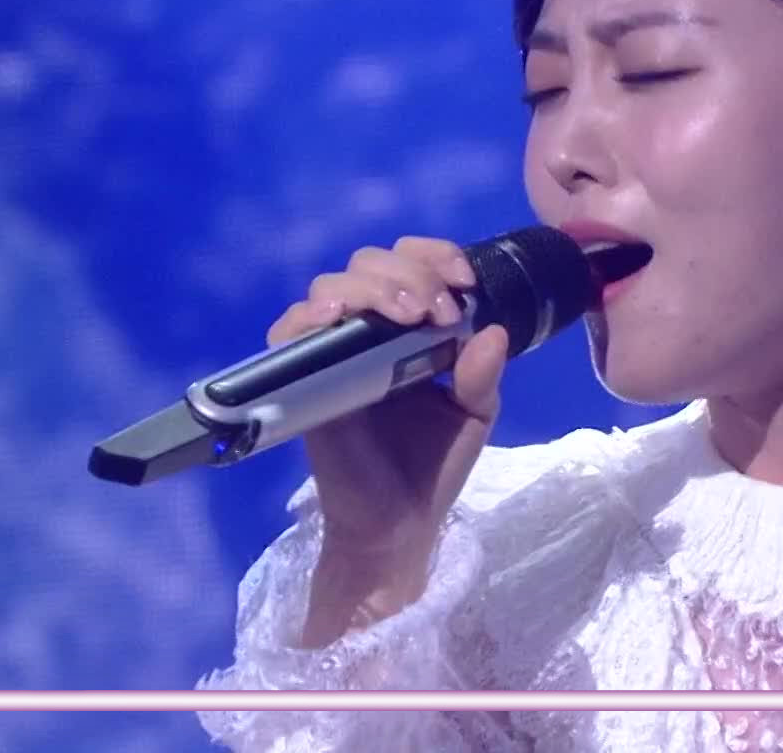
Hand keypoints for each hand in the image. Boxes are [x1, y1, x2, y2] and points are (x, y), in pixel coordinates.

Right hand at [265, 236, 509, 643]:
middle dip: (409, 272)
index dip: (436, 257)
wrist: (399, 525)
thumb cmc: (432, 466)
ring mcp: (331, 352)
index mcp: (409, 329)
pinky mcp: (301, 379)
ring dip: (371, 287)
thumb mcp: (473, 414)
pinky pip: (289, 330)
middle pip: (370, 262)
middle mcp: (366, 331)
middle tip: (436, 310)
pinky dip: (310, 314)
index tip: (464, 284)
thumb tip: (493, 331)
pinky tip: (341, 318)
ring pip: (333, 285)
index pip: (412, 263)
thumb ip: (482, 372)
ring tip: (407, 316)